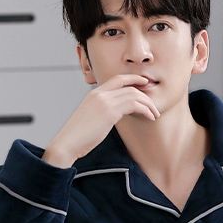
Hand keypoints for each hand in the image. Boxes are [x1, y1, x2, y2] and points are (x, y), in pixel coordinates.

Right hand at [42, 75, 159, 168]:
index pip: (118, 79)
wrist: (68, 143)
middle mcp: (100, 94)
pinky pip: (134, 104)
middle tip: (154, 106)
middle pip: (129, 86)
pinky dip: (145, 109)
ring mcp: (104, 101)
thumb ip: (102, 112)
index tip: (145, 84)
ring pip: (134, 94)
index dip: (133, 79)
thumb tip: (113, 116)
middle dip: (145, 95)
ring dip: (148, 104)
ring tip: (155, 114)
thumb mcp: (90, 118)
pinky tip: (150, 117)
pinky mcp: (109, 112)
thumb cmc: (78, 136)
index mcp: (94, 94)